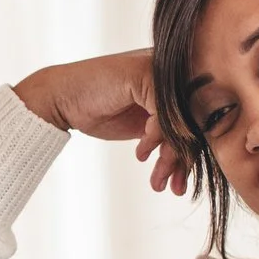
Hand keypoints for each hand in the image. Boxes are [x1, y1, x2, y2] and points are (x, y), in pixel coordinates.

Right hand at [12, 49, 194, 196]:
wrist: (62, 99)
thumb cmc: (99, 110)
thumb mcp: (143, 127)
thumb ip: (169, 133)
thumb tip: (195, 157)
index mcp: (174, 82)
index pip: (196, 120)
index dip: (190, 154)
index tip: (180, 182)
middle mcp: (171, 73)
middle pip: (193, 122)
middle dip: (182, 161)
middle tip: (173, 187)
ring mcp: (160, 71)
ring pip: (180, 121)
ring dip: (170, 157)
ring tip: (158, 180)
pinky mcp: (146, 75)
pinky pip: (164, 114)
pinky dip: (155, 138)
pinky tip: (140, 151)